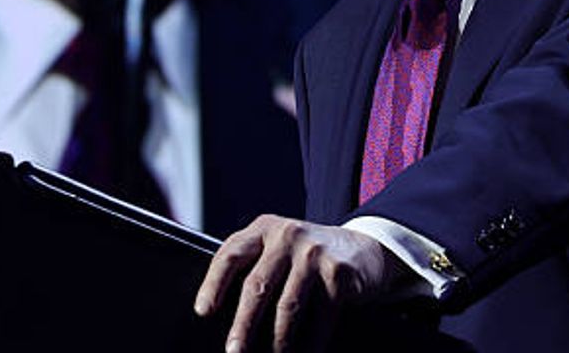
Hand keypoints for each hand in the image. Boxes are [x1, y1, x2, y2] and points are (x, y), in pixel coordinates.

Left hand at [194, 214, 403, 351]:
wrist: (364, 250)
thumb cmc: (308, 257)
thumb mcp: (280, 248)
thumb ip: (255, 266)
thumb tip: (224, 316)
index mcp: (265, 228)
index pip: (231, 254)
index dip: (213, 284)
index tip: (203, 311)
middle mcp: (287, 235)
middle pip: (257, 285)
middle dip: (242, 324)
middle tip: (233, 352)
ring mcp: (314, 252)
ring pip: (287, 306)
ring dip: (277, 341)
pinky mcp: (338, 273)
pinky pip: (320, 317)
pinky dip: (310, 344)